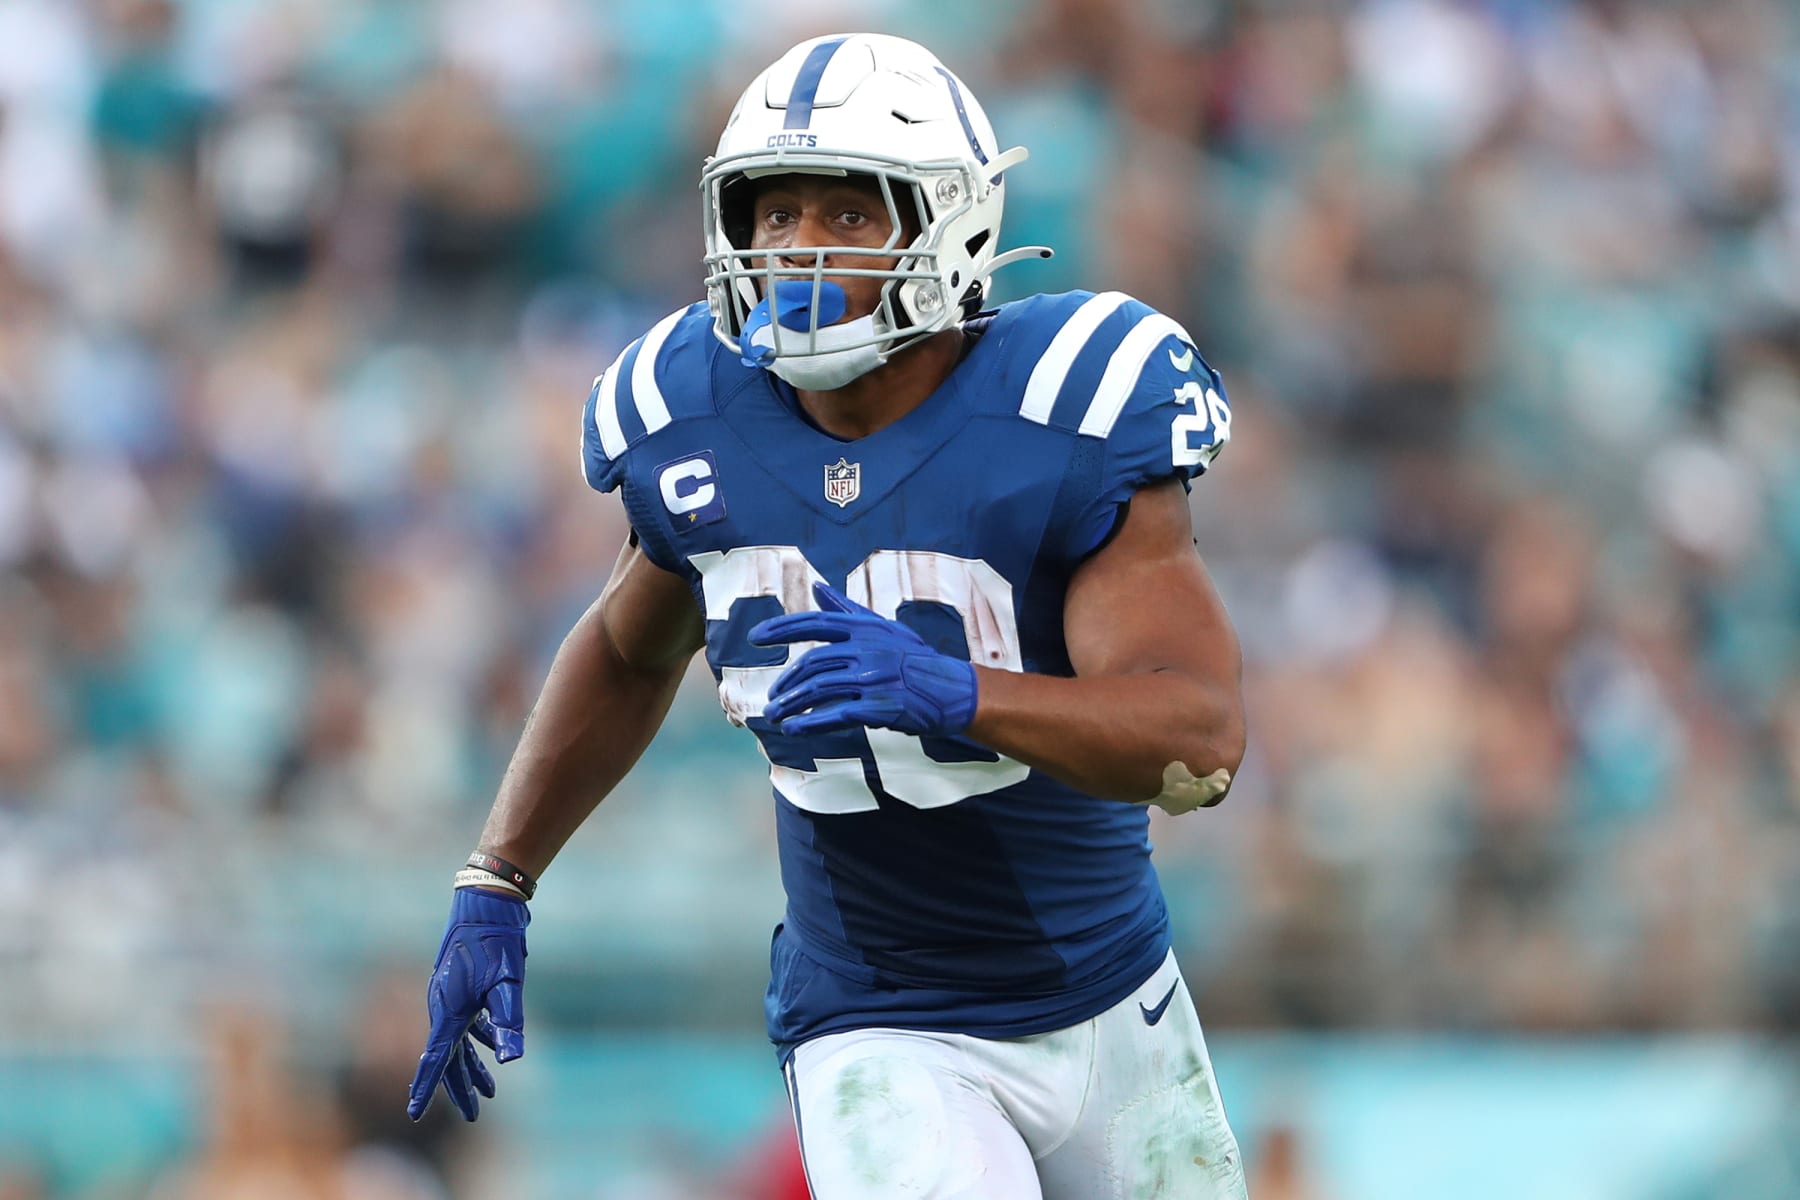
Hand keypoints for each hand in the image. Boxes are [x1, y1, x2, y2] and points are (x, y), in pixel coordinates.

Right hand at [407, 887, 528, 1121]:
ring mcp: (451, 996)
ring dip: (472, 1067)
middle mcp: (444, 1006)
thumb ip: (508, 1021)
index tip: (414, 1114)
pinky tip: (493, 1049)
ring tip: (490, 1093)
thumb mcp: (508, 981)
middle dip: (460, 1088)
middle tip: (474, 1116)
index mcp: (449, 1010)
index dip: (427, 1088)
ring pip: (458, 1042)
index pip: (435, 1059)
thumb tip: (511, 1059)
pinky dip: (480, 1039)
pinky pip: (467, 1023)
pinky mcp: (462, 986)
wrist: (487, 900)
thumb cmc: (496, 940)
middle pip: (448, 1058)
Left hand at [749, 583, 977, 737]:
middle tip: (772, 699)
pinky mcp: (881, 706)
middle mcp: (867, 649)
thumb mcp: (883, 627)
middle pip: (812, 663)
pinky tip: (795, 729)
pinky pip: (837, 714)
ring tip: (775, 716)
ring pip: (819, 689)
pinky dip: (811, 722)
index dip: (781, 629)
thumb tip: (818, 588)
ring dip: (792, 705)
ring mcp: (874, 678)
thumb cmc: (915, 658)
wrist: (954, 690)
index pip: (814, 623)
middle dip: (786, 683)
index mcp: (864, 628)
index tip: (755, 638)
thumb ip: (847, 610)